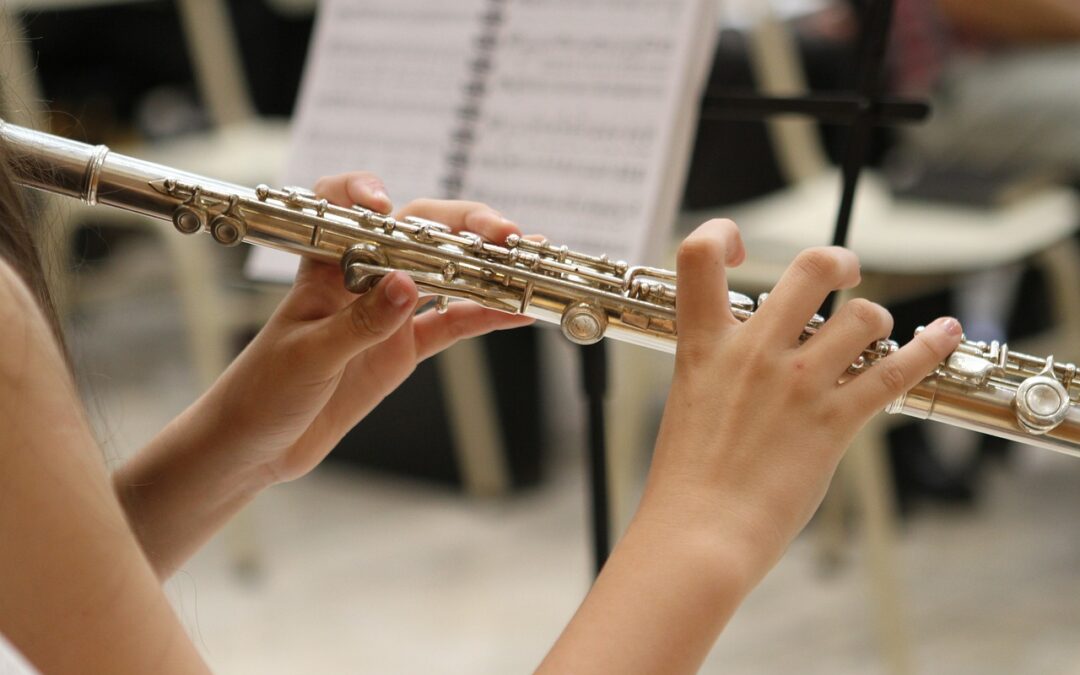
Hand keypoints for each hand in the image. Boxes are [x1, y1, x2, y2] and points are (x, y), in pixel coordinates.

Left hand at [197, 172, 532, 484]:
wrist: (255, 446)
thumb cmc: (261, 392)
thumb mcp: (308, 356)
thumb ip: (359, 322)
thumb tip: (406, 286)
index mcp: (325, 268)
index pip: (344, 209)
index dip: (365, 195)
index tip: (387, 206)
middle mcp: (361, 278)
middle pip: (418, 234)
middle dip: (463, 227)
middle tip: (503, 236)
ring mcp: (387, 312)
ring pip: (445, 275)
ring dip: (485, 267)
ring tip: (526, 263)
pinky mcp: (403, 348)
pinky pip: (451, 324)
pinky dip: (483, 316)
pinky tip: (516, 311)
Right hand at [640, 218, 962, 580]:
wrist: (698, 531)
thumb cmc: (687, 478)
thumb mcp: (690, 400)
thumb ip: (721, 364)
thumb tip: (757, 348)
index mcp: (704, 344)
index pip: (698, 254)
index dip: (723, 233)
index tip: (741, 249)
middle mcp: (753, 351)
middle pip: (812, 267)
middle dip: (838, 261)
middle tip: (843, 273)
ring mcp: (797, 384)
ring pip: (864, 316)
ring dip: (874, 321)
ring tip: (868, 338)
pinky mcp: (833, 421)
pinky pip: (894, 370)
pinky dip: (929, 346)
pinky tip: (945, 332)